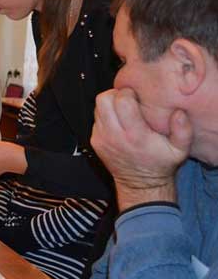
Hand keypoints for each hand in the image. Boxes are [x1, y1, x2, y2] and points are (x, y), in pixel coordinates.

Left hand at [92, 88, 191, 210]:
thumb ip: (182, 130)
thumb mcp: (180, 150)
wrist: (141, 184)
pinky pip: (96, 119)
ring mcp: (101, 138)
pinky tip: (118, 123)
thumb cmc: (160, 165)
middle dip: (115, 95)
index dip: (128, 93)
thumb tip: (177, 113)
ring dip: (109, 105)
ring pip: (97, 108)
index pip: (121, 101)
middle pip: (103, 100)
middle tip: (127, 100)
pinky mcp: (95, 141)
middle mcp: (114, 135)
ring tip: (123, 111)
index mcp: (135, 134)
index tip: (137, 97)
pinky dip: (105, 116)